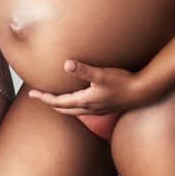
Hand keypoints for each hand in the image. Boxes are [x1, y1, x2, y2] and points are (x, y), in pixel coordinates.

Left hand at [27, 60, 158, 114]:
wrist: (142, 93)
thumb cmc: (122, 82)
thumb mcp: (102, 74)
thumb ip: (84, 70)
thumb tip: (66, 64)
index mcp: (84, 101)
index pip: (58, 102)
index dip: (44, 98)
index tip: (32, 94)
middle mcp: (89, 108)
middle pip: (63, 109)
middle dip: (49, 103)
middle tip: (38, 97)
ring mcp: (97, 110)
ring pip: (73, 111)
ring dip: (61, 106)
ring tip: (54, 100)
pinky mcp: (105, 108)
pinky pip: (83, 110)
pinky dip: (73, 106)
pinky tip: (78, 100)